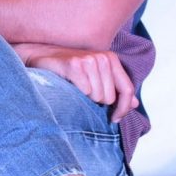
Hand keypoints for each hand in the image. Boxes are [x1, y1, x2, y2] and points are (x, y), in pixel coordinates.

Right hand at [16, 44, 137, 121]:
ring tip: (75, 89)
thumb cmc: (69, 70)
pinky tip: (68, 86)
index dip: (123, 108)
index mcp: (111, 59)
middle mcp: (103, 57)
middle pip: (110, 97)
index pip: (127, 89)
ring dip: (85, 99)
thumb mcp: (96, 78)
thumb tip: (135, 104)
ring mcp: (89, 59)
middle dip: (97, 102)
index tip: (114, 119)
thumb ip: (116, 90)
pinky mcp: (74, 64)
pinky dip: (76, 93)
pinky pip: (84, 90)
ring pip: (98, 96)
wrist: (40, 56)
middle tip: (83, 94)